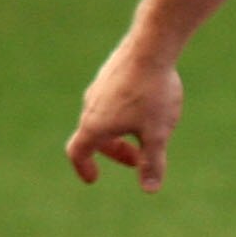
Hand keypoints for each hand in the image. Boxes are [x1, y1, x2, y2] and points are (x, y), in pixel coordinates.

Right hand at [66, 41, 184, 192]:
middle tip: (138, 160)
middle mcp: (90, 106)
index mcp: (95, 125)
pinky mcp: (110, 74)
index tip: (93, 178)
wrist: (151, 47)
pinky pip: (111, 100)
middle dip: (114, 152)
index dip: (83, 168)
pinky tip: (148, 108)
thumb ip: (153, 162)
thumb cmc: (152, 93)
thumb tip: (150, 190)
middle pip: (93, 137)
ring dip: (120, 132)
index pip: (78, 152)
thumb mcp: (157, 133)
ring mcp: (98, 88)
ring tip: (147, 134)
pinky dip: (123, 113)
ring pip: (103, 117)